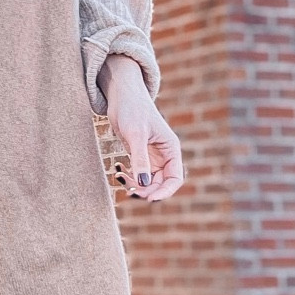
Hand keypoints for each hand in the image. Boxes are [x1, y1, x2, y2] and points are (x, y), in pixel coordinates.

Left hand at [103, 53, 182, 201]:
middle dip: (147, 190)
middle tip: (129, 191)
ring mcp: (151, 156)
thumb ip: (140, 159)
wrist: (121, 95)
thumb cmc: (132, 109)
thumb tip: (144, 183)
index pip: (175, 178)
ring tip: (121, 178)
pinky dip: (130, 178)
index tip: (149, 199)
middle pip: (160, 183)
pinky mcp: (139, 155)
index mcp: (171, 148)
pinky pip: (138, 175)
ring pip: (148, 182)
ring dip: (136, 185)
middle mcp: (164, 155)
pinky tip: (119, 172)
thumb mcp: (136, 134)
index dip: (165, 191)